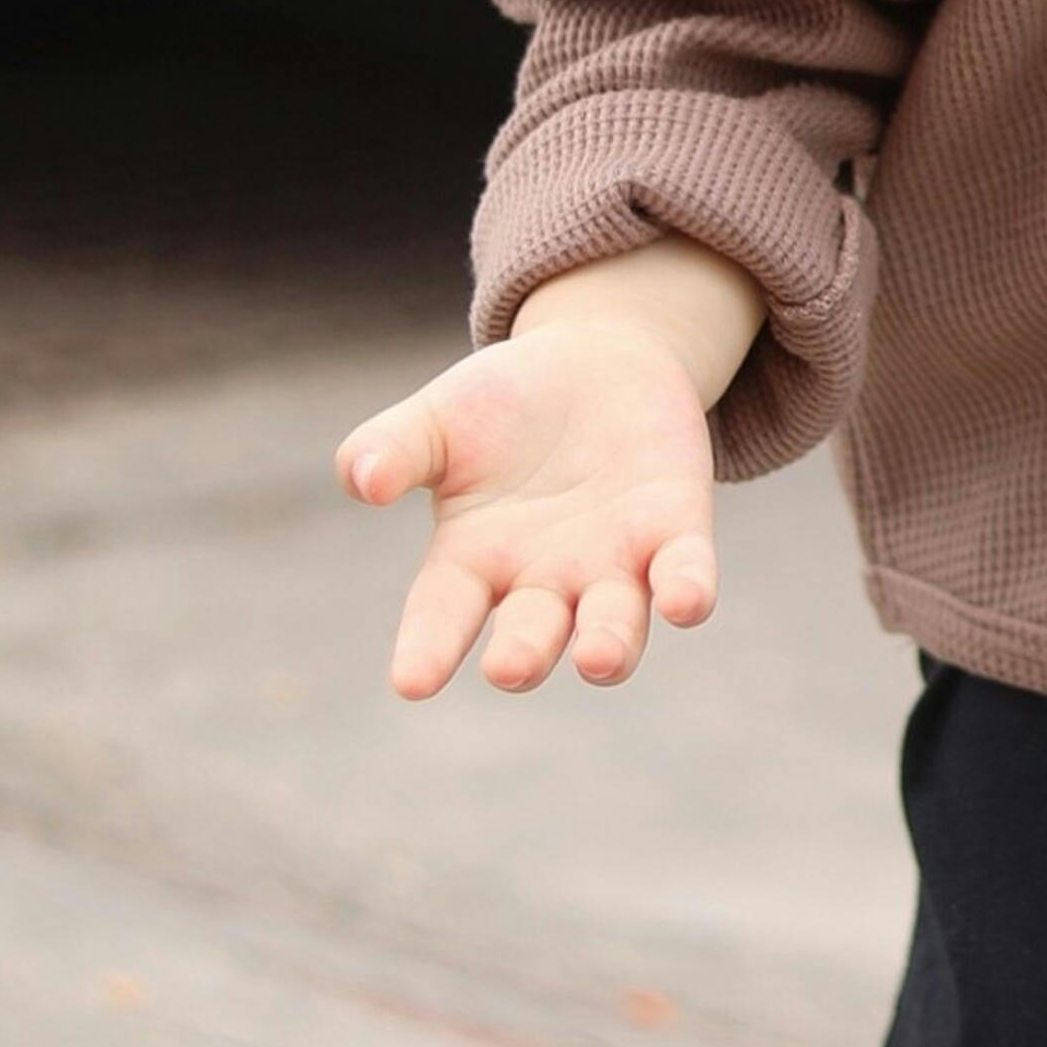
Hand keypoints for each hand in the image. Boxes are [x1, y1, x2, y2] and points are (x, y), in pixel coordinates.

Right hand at [337, 281, 733, 696]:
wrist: (600, 362)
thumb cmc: (503, 405)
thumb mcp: (439, 419)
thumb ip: (395, 448)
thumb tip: (360, 479)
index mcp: (472, 561)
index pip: (442, 616)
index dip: (427, 650)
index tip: (410, 683)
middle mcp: (543, 581)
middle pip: (532, 636)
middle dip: (523, 655)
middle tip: (509, 668)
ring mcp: (612, 563)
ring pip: (613, 625)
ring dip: (609, 644)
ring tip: (596, 659)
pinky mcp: (675, 531)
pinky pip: (683, 573)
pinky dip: (686, 590)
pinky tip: (686, 602)